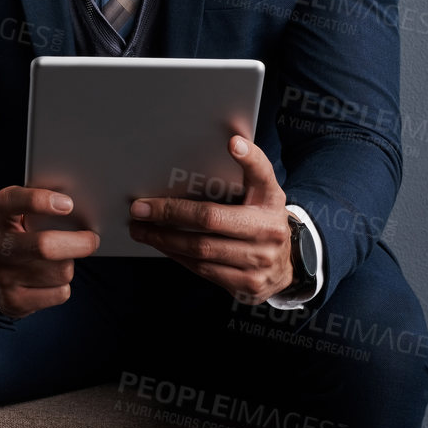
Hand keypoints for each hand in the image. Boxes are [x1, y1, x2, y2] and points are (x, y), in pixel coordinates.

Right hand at [0, 184, 99, 318]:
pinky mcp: (13, 302)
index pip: (12, 202)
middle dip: (79, 243)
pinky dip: (62, 287)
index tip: (68, 204)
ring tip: (57, 262)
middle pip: (45, 246)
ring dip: (68, 266)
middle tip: (92, 240)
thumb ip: (42, 208)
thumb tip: (79, 214)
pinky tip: (49, 281)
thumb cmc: (15, 236)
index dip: (39, 201)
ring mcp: (2, 277)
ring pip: (61, 272)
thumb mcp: (18, 214)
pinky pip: (60, 293)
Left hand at [127, 135, 295, 305]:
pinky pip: (203, 271)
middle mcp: (268, 230)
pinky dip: (177, 257)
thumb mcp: (264, 193)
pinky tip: (162, 246)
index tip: (233, 143)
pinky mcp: (247, 285)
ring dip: (165, 239)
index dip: (249, 159)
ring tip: (141, 230)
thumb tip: (231, 142)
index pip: (261, 175)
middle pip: (210, 219)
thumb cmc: (264, 221)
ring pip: (201, 250)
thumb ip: (249, 169)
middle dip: (169, 214)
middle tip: (139, 209)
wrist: (287, 265)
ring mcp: (259, 261)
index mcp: (271, 201)